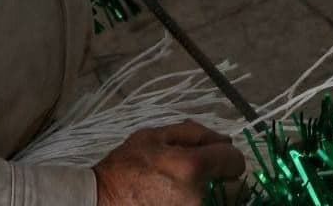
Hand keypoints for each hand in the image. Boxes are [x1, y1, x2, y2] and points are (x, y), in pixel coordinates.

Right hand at [94, 121, 243, 205]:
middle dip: (223, 181)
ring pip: (220, 205)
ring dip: (213, 196)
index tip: (218, 158)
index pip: (234, 161)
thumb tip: (223, 140)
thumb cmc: (125, 167)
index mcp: (192, 167)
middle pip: (234, 190)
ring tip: (190, 191)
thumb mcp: (154, 136)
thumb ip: (193, 132)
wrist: (98, 203)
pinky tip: (182, 201)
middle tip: (205, 177)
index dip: (228, 156)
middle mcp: (197, 197)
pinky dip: (201, 205)